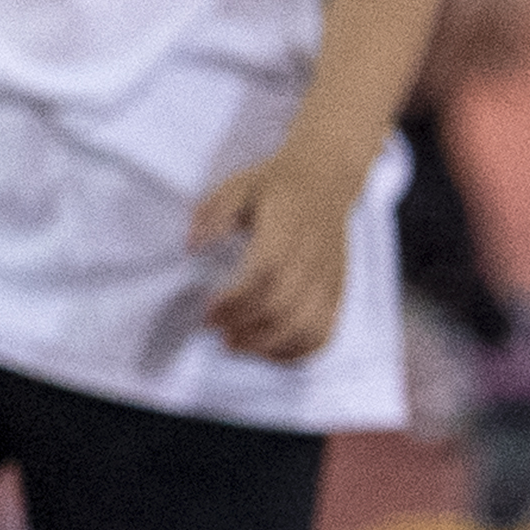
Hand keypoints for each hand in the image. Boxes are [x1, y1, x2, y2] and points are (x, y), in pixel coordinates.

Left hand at [195, 155, 361, 363]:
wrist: (327, 178)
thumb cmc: (276, 185)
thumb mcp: (238, 185)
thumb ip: (213, 212)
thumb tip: (192, 246)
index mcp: (289, 227)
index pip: (266, 273)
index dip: (237, 299)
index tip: (207, 311)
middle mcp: (314, 256)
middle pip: (286, 306)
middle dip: (247, 327)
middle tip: (217, 333)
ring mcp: (330, 276)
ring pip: (308, 326)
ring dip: (270, 345)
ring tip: (237, 345)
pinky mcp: (337, 291)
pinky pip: (324, 332)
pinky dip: (297, 351)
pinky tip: (268, 351)